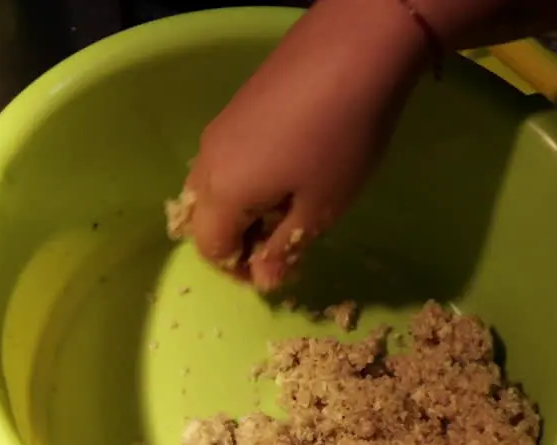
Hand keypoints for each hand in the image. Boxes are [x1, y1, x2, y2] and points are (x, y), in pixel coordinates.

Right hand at [182, 0, 434, 290]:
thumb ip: (284, 249)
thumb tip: (262, 281)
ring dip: (243, 209)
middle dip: (237, 239)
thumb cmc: (338, 141)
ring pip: (215, 186)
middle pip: (204, 217)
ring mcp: (220, 128)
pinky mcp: (238, 106)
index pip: (210, 250)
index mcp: (222, 194)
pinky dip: (248, 179)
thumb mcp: (320, 208)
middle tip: (283, 243)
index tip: (278, 271)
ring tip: (291, 206)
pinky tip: (290, 169)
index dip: (240, 271)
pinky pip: (228, 158)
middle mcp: (207, 161)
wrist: (352, 51)